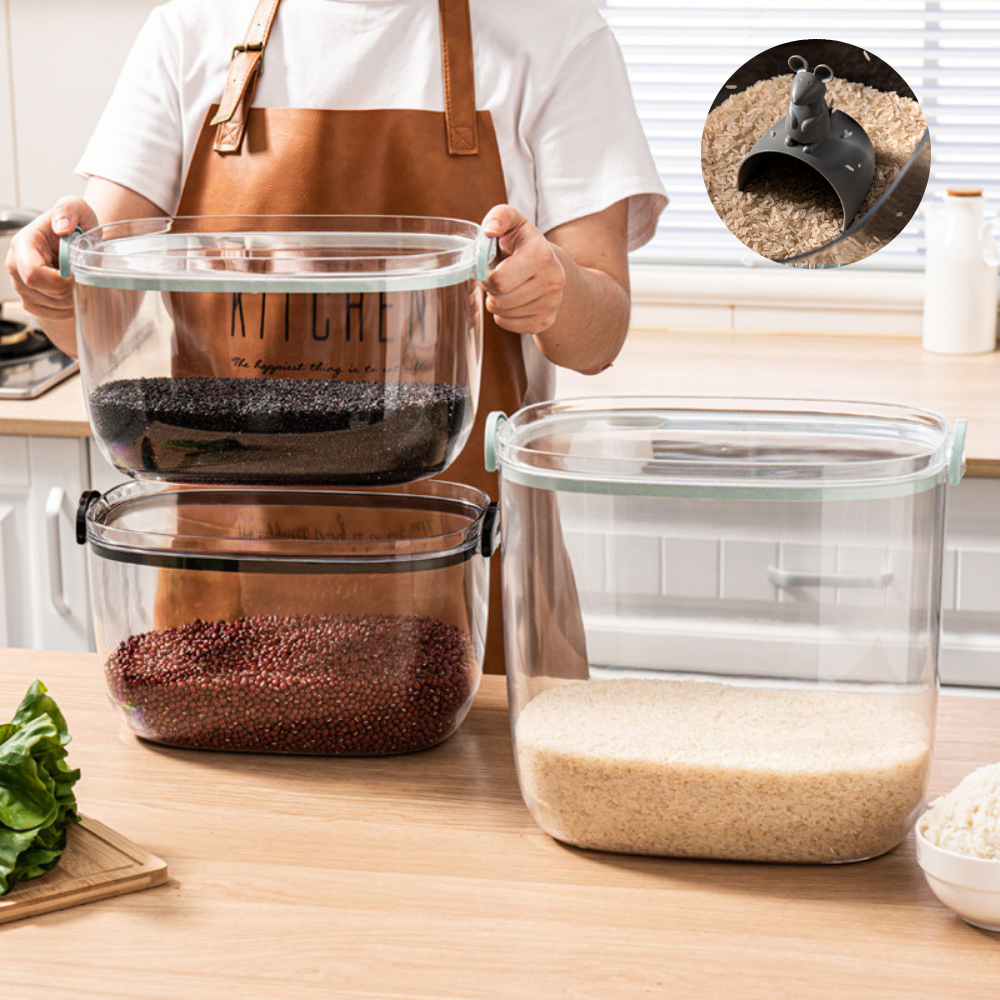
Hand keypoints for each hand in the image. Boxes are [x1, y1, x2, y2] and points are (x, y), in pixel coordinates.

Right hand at [5, 196, 97, 322]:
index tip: (77, 275)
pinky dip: (69, 309)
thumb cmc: (75, 224)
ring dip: (73, 300)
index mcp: (24, 244)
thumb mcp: (76, 207)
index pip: (34, 274)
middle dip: (70, 290)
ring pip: (50, 307)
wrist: (77, 241)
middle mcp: (16, 266)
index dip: (60, 281)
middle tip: (83, 277)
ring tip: (78, 281)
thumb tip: (62, 226)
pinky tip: (73, 292)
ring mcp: (21, 286)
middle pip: (44, 293)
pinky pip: (53, 315)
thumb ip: (68, 210)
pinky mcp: (31, 301)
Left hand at [481, 205, 564, 334]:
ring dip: (496, 303)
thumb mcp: (512, 222)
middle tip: (494, 280)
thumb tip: (490, 229)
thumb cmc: (521, 243)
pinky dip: (503, 317)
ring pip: (503, 314)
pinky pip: (510, 326)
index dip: (485, 277)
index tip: (487, 269)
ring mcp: (552, 303)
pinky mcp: (546, 321)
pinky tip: (510, 301)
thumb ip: (499, 216)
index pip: (501, 281)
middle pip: (501, 300)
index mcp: (542, 254)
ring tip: (504, 288)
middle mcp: (552, 280)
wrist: (548, 266)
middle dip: (489, 291)